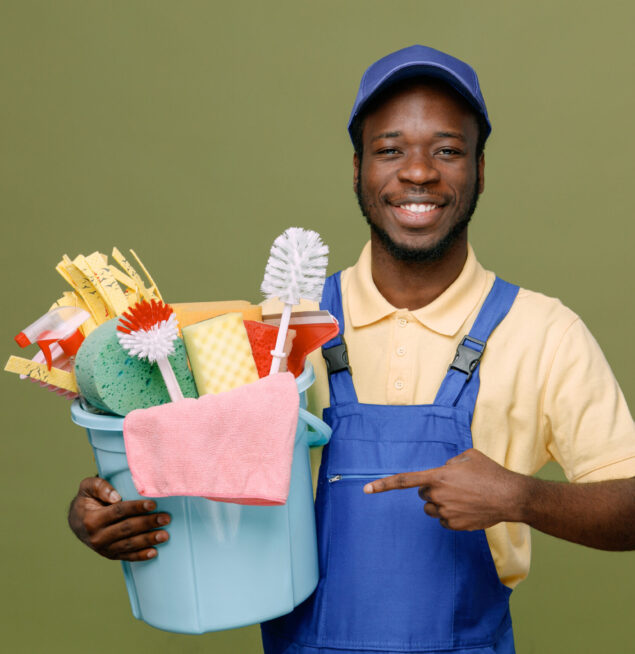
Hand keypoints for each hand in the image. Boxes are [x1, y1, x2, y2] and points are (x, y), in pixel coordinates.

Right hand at [68, 477, 170, 560]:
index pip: (118, 512)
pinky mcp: (109, 554)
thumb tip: (116, 496)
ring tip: (165, 535)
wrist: (76, 521)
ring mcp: (103, 548)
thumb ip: (100, 487)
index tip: (153, 504)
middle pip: (127, 529)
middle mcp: (97, 537)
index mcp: (92, 519)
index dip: (136, 508)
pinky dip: (140, 556)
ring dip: (148, 540)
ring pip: (129, 544)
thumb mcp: (87, 487)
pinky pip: (126, 556)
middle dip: (148, 523)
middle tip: (166, 518)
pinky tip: (154, 552)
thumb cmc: (87, 500)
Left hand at [363, 448, 526, 530]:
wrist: (510, 497)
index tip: (366, 489)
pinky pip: (444, 521)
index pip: (405, 480)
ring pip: (432, 509)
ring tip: (463, 497)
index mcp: (438, 476)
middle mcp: (438, 495)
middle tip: (453, 486)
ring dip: (441, 503)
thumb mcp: (468, 456)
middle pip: (423, 494)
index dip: (384, 484)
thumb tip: (444, 470)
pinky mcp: (454, 525)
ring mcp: (446, 512)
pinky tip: (467, 509)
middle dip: (433, 490)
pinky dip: (452, 516)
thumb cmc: (490, 472)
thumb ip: (449, 462)